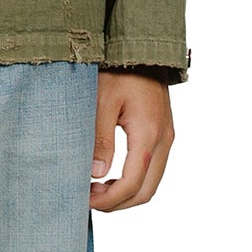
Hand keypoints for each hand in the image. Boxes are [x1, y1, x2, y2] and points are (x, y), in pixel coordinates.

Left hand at [90, 70, 173, 211]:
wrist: (142, 48)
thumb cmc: (119, 69)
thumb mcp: (102, 101)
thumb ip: (100, 138)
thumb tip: (97, 174)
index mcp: (148, 134)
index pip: (132, 183)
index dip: (108, 199)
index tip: (84, 200)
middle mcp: (164, 140)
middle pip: (146, 191)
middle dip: (117, 203)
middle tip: (88, 200)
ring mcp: (167, 137)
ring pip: (151, 183)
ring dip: (126, 194)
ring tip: (96, 190)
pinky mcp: (163, 133)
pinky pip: (153, 169)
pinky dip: (133, 181)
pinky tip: (110, 176)